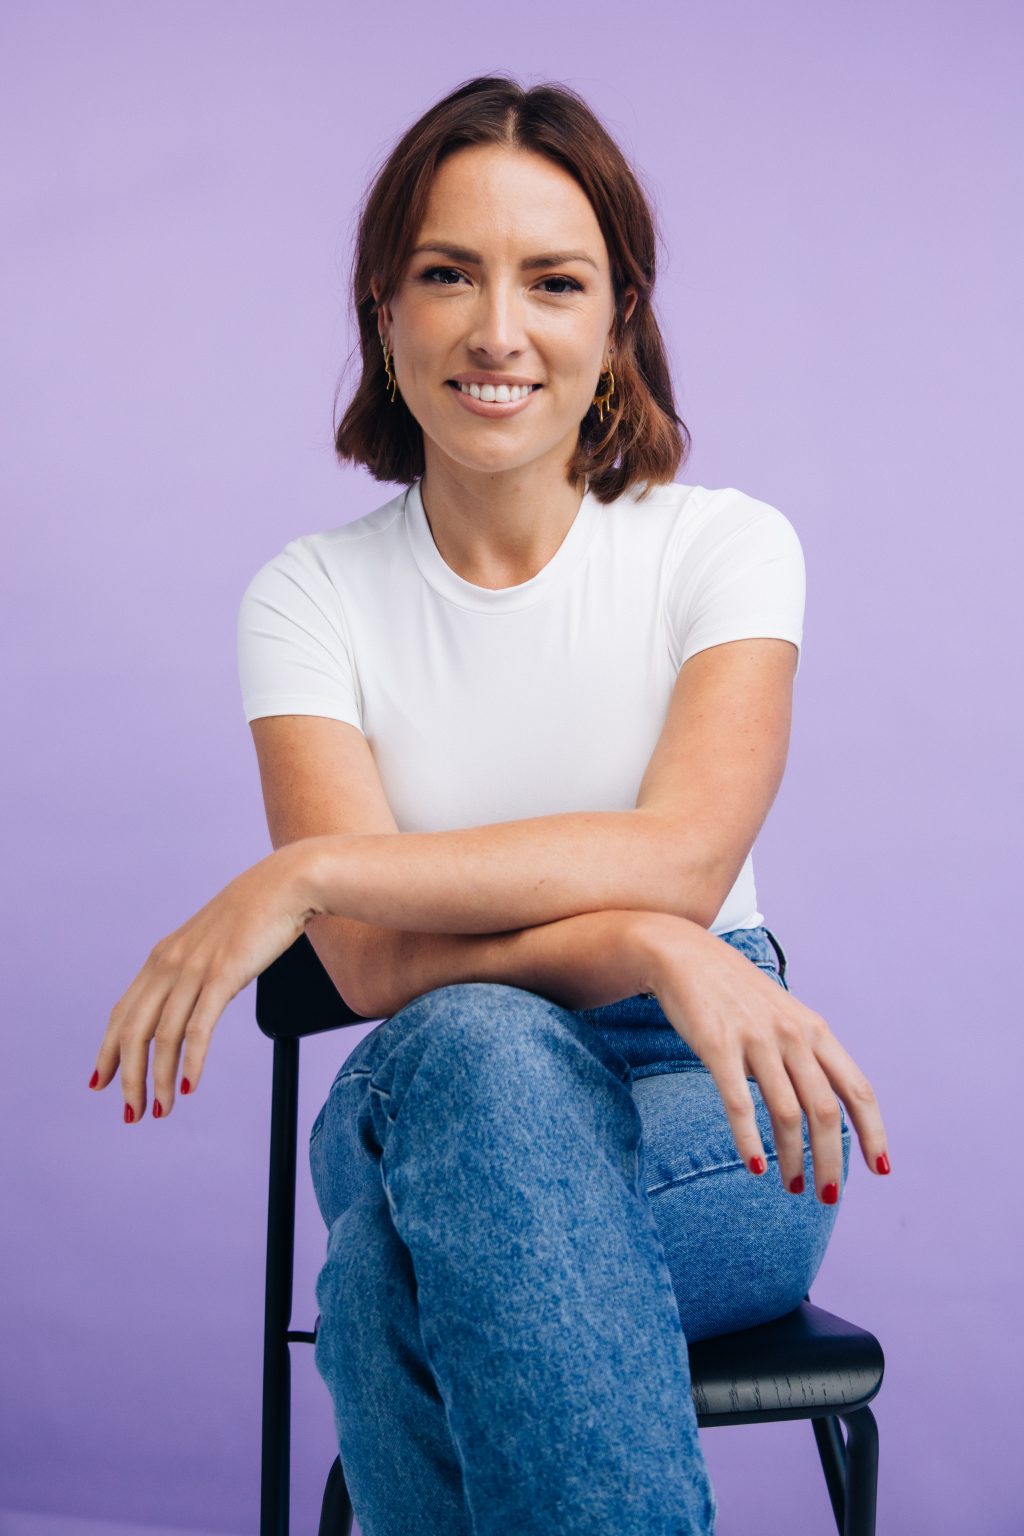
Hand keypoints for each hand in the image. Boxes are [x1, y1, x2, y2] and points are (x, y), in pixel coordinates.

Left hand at [90, 843, 325, 1122]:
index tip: (101, 1082)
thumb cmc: (256, 914)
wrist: (287, 884)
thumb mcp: (211, 942)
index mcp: (163, 957)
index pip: (122, 1013)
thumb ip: (194, 969)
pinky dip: (190, 1062)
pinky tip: (188, 1085)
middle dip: (128, 1078)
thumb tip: (191, 999)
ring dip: (157, 1080)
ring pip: (162, 1036)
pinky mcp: (223, 975)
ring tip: (162, 1110)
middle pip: (133, 1031)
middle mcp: (169, 963)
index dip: (108, 1051)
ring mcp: (195, 969)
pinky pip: (198, 1028)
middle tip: (131, 1113)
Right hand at [642, 916, 889, 1202]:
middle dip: (832, 1161)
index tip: (880, 1168)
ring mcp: (756, 1040)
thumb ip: (807, 1054)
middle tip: (828, 1196)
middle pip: (825, 1111)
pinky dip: (750, 1141)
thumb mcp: (784, 1016)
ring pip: (787, 1114)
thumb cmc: (736, 993)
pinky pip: (739, 1103)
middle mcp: (793, 1036)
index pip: (857, 1089)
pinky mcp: (718, 1047)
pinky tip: (756, 1167)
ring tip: (792, 1186)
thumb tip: (828, 1108)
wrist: (684, 955)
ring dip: (794, 1159)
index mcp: (815, 1031)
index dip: (872, 1132)